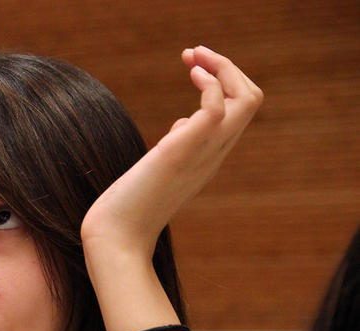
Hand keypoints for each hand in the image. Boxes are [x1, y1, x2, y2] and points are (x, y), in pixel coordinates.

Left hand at [82, 46, 262, 264]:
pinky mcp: (182, 151)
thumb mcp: (158, 171)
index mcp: (209, 157)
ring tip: (192, 56)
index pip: (239, 112)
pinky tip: (190, 74)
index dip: (224, 83)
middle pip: (251, 99)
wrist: (116, 238)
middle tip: (194, 55)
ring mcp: (202, 153)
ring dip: (222, 67)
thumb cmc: (128, 210)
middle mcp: (213, 154)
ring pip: (246, 99)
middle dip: (228, 67)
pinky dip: (209, 83)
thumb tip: (179, 127)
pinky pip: (216, 108)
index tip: (195, 68)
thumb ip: (175, 148)